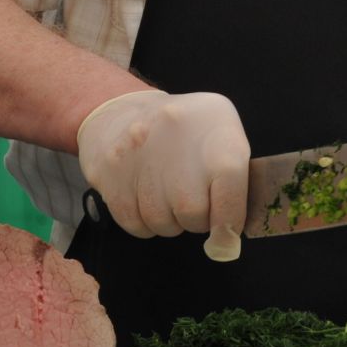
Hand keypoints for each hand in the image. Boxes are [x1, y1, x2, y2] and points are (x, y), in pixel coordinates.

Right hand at [76, 89, 249, 259]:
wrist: (123, 111)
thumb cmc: (186, 131)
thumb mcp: (222, 134)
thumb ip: (236, 181)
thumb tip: (229, 235)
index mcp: (214, 126)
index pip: (229, 192)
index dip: (229, 222)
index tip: (226, 234)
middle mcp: (176, 134)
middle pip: (192, 213)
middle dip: (196, 220)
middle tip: (193, 203)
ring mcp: (138, 152)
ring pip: (162, 223)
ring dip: (169, 221)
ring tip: (166, 195)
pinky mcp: (110, 172)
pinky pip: (135, 224)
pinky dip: (144, 223)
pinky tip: (145, 198)